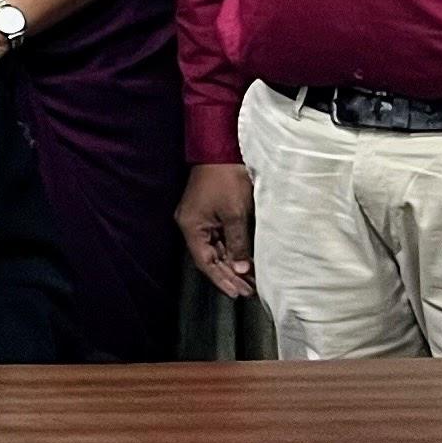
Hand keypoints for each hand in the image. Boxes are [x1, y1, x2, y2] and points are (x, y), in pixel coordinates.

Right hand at [176, 163, 256, 298]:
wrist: (221, 149)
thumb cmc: (226, 179)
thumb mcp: (235, 214)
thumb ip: (238, 243)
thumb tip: (242, 269)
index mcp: (191, 227)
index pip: (205, 262)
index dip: (221, 279)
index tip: (238, 293)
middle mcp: (191, 225)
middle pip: (209, 258)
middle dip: (229, 275)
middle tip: (249, 291)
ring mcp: (199, 219)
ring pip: (215, 249)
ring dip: (232, 264)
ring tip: (250, 281)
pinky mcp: (208, 213)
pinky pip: (218, 238)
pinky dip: (231, 251)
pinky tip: (244, 261)